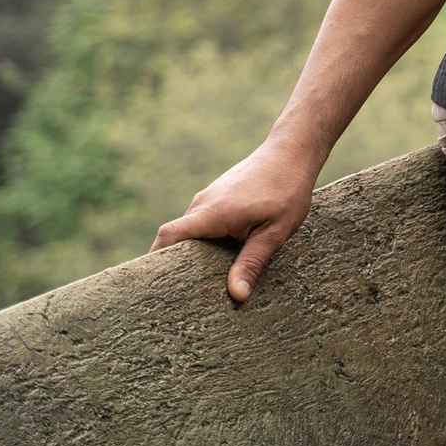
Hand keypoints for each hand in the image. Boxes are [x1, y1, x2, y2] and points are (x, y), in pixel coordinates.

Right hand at [150, 137, 320, 302]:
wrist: (292, 151)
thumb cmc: (287, 188)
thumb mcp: (275, 232)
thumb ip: (252, 263)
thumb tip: (237, 295)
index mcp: (212, 213)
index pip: (168, 236)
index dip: (155, 259)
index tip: (153, 284)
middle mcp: (203, 204)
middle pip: (176, 239)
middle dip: (177, 265)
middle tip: (184, 295)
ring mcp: (209, 198)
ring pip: (193, 231)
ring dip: (196, 253)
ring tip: (205, 281)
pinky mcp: (218, 197)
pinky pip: (204, 223)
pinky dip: (207, 240)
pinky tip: (222, 256)